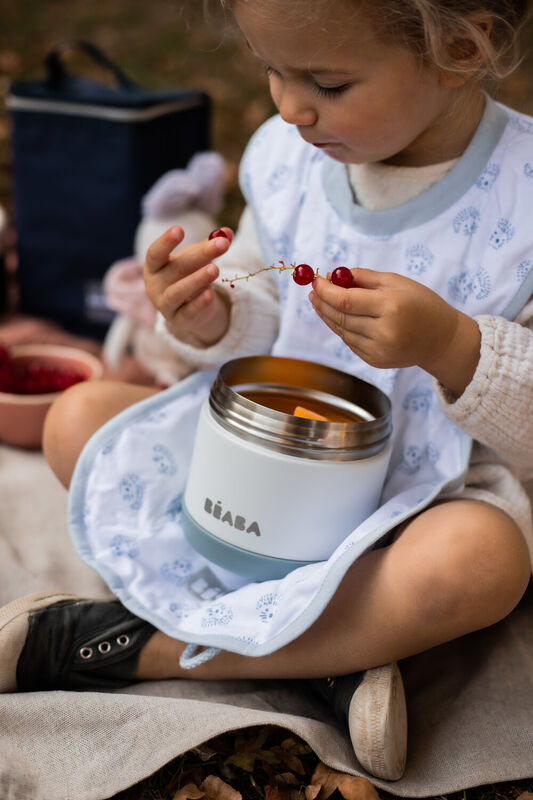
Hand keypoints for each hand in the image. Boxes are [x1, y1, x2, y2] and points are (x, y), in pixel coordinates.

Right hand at [143, 226, 231, 346]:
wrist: (189, 309)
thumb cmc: (188, 275)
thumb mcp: (197, 259)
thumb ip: (210, 245)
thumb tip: (227, 232)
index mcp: (155, 266)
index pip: (155, 253)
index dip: (165, 242)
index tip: (179, 229)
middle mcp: (154, 285)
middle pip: (175, 269)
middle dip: (199, 255)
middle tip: (221, 244)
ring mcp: (164, 304)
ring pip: (177, 292)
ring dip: (196, 280)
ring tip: (215, 269)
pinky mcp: (178, 320)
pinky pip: (188, 311)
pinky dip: (199, 303)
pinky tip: (211, 294)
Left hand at [310, 268, 480, 396]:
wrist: (441, 339)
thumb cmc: (420, 304)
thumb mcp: (397, 282)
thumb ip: (364, 278)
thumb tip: (333, 275)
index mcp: (390, 307)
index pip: (346, 301)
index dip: (326, 291)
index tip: (315, 281)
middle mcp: (384, 332)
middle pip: (341, 318)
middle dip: (323, 303)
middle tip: (313, 292)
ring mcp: (379, 350)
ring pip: (343, 332)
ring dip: (329, 317)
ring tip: (321, 303)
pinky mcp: (376, 362)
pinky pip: (351, 343)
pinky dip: (343, 329)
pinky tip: (341, 318)